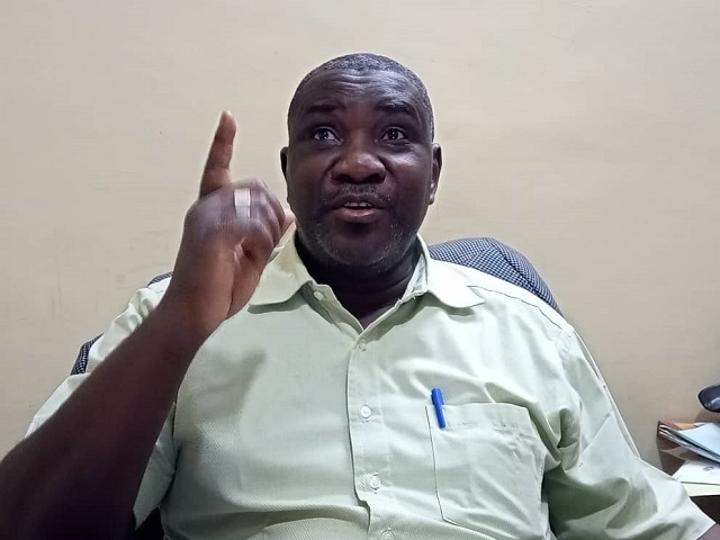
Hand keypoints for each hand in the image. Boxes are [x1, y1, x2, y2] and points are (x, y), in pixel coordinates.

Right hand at [160, 112, 293, 337]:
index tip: (228, 116)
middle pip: (255, 186)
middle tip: (271, 240)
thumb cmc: (218, 288)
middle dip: (273, 211)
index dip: (222, 142)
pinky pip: (252, 221)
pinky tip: (252, 254)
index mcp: (211, 209)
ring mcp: (206, 217)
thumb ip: (265, 232)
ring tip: (257, 252)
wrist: (192, 314)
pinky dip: (262, 238)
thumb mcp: (250, 256)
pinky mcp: (211, 232)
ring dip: (269, 228)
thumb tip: (287, 212)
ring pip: (256, 202)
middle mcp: (205, 206)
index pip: (216, 167)